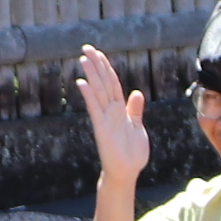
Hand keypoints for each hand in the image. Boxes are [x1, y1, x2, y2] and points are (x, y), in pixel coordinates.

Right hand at [78, 44, 149, 192]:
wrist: (127, 172)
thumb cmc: (132, 153)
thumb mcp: (138, 127)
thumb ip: (135, 110)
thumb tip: (136, 92)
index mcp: (120, 109)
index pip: (113, 83)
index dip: (107, 68)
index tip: (99, 53)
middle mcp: (111, 111)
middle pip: (103, 83)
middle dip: (96, 65)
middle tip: (86, 48)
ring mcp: (105, 118)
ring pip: (98, 92)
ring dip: (91, 75)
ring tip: (84, 58)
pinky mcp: (101, 128)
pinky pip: (95, 109)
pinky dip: (89, 96)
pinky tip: (82, 83)